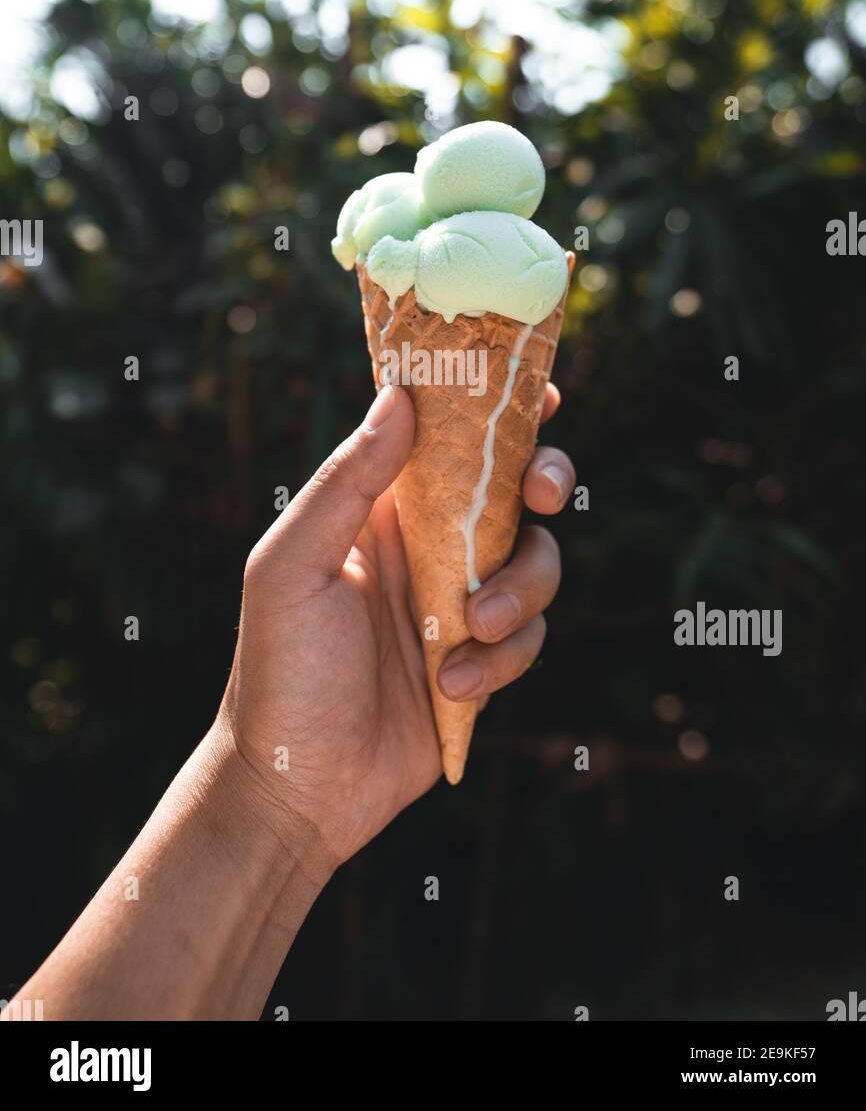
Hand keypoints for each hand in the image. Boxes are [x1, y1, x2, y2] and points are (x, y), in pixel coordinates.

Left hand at [218, 381, 574, 875]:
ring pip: (536, 563)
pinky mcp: (484, 663)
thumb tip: (400, 397)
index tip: (536, 391)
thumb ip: (346, 482)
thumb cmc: (278, 669)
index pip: (446, 437)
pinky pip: (528, 639)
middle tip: (544, 490)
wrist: (295, 789)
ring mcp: (459, 604)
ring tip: (473, 627)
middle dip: (545, 478)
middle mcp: (427, 546)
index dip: (495, 407)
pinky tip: (452, 686)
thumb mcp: (293, 566)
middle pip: (514, 488)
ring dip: (519, 590)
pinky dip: (502, 660)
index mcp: (381, 508)